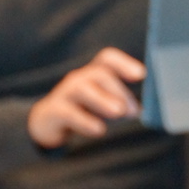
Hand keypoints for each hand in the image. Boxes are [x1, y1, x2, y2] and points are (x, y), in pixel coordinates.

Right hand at [27, 47, 145, 148]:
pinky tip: (98, 130)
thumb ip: (122, 103)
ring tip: (118, 112)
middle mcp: (79, 78)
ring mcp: (64, 93)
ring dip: (102, 100)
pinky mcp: (53, 111)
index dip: (124, 63)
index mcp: (94, 73)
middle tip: (132, 110)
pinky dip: (84, 121)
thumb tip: (140, 111)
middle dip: (119, 90)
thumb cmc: (83, 109)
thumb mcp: (103, 103)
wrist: (47, 122)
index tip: (141, 75)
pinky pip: (67, 112)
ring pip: (81, 88)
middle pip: (99, 74)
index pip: (107, 58)